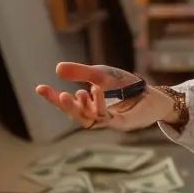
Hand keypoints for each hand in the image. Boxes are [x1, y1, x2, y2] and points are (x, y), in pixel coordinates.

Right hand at [34, 61, 181, 131]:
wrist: (153, 96)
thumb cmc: (128, 87)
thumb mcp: (101, 74)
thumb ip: (81, 72)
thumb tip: (57, 69)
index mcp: (89, 106)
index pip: (67, 104)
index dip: (52, 98)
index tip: (39, 88)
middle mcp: (96, 116)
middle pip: (74, 116)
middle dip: (64, 107)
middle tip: (58, 96)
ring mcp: (108, 121)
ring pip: (87, 120)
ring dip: (79, 109)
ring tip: (74, 94)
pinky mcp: (121, 123)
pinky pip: (106, 117)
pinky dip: (99, 103)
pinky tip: (94, 90)